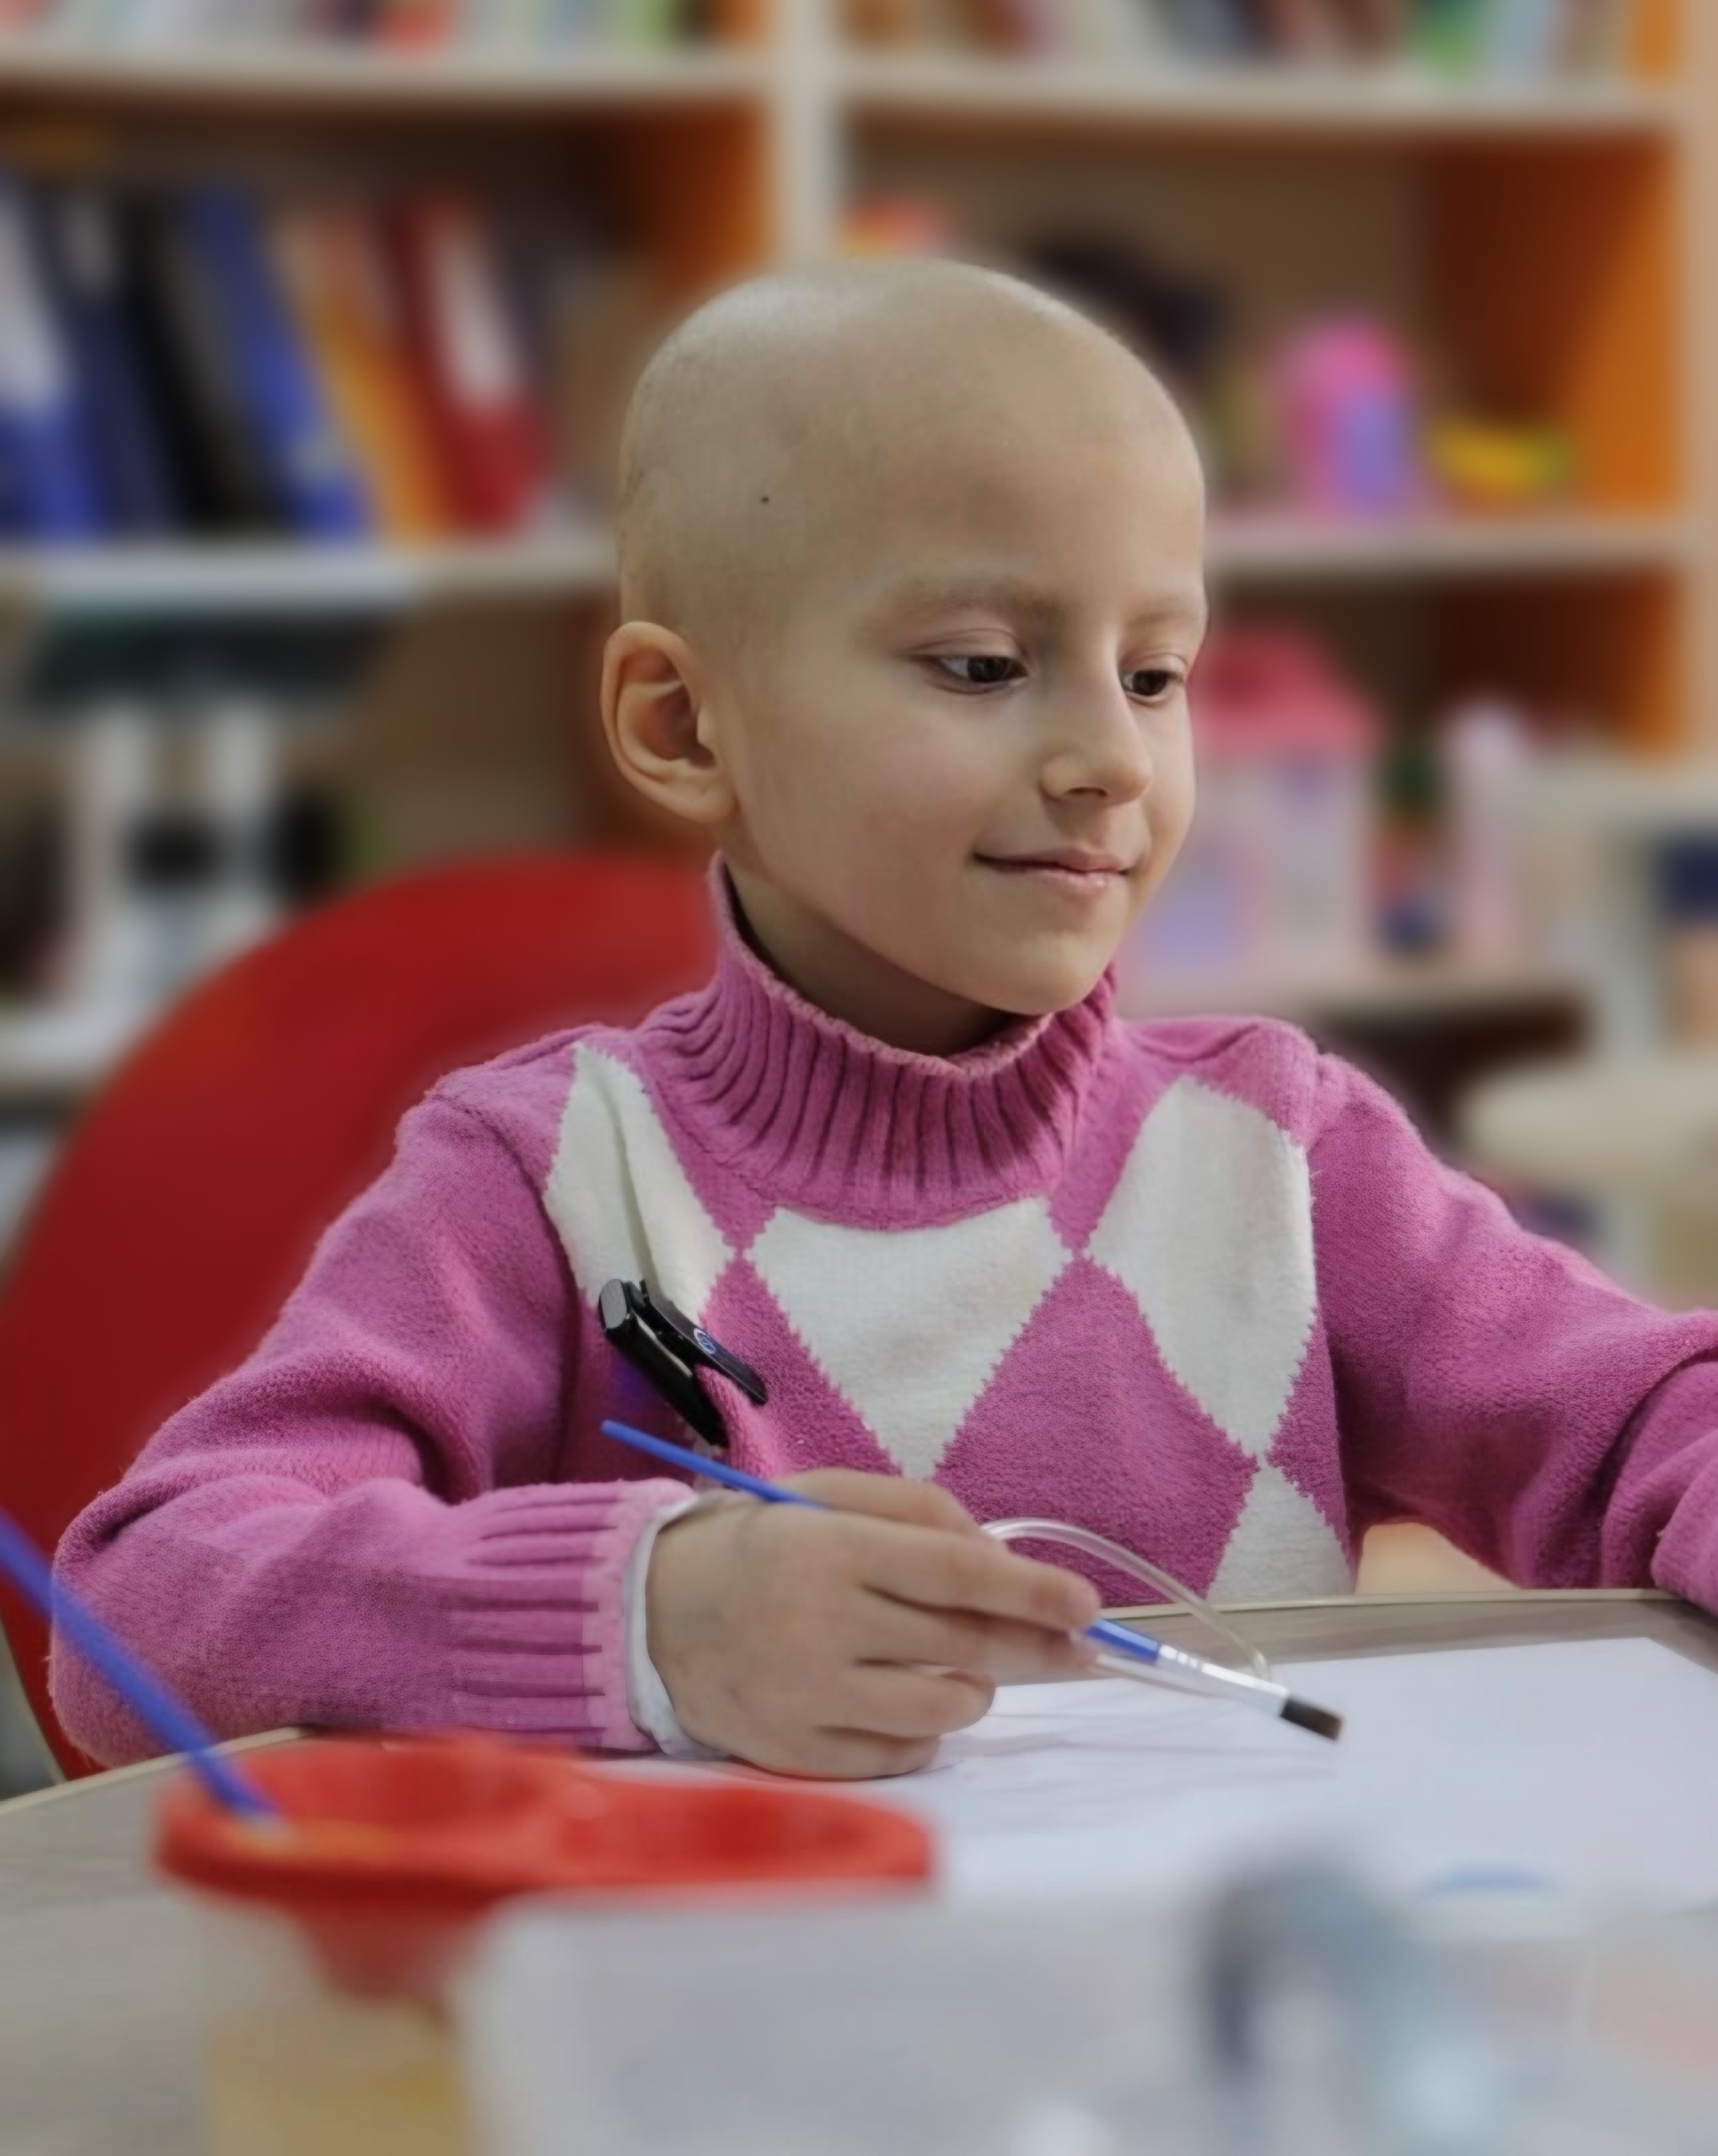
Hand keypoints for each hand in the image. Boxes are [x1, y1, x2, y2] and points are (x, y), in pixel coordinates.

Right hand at [644, 1471, 1101, 1778]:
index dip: (1032, 1589)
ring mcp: (809, 1695)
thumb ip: (916, 1510)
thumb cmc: (761, 1545)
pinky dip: (924, 1728)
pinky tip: (905, 1698)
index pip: (957, 1571)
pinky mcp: (797, 1751)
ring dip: (976, 1687)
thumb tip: (997, 1554)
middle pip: (965, 1643)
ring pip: (943, 1706)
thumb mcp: (828, 1496)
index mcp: (832, 1549)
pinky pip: (901, 1753)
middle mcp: (823, 1623)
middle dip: (1040, 1647)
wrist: (652, 1613)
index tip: (1087, 1604)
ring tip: (960, 1664)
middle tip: (1080, 1649)